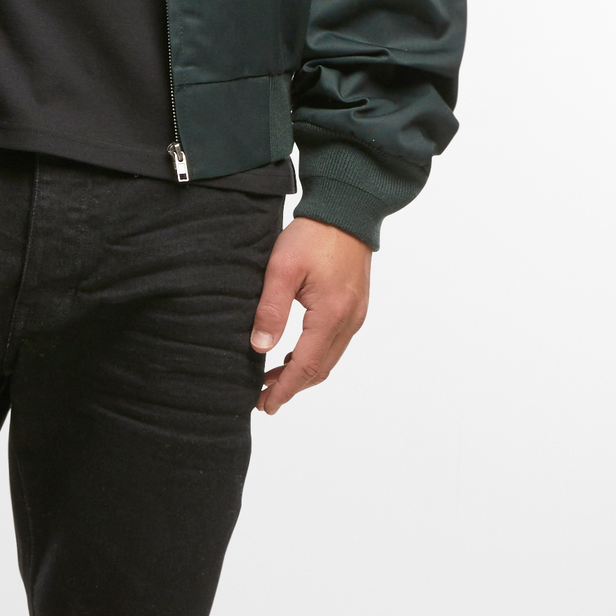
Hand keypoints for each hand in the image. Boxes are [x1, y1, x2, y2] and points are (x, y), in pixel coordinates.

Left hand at [250, 216, 370, 414]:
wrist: (347, 210)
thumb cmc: (314, 235)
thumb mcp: (282, 269)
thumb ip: (271, 310)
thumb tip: (259, 348)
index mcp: (331, 315)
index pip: (306, 367)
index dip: (284, 389)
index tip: (265, 405)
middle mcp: (349, 321)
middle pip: (321, 369)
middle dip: (292, 387)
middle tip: (264, 398)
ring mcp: (356, 315)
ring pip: (330, 359)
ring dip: (303, 373)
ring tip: (273, 379)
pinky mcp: (356, 307)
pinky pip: (336, 344)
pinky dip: (315, 356)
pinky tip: (294, 354)